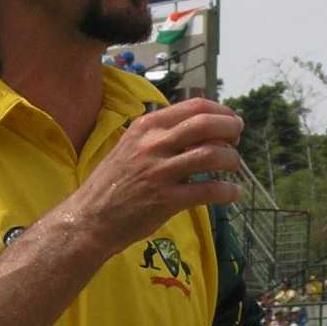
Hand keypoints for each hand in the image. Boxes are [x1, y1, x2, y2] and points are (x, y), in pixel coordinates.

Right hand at [63, 98, 242, 257]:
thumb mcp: (130, 147)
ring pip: (212, 155)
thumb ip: (159, 135)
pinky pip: (208, 190)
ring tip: (234, 167)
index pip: (194, 107)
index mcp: (146, 127)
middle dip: (231, 129)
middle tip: (237, 140)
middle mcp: (153, 144)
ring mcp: (159, 172)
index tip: (230, 123)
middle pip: (206, 124)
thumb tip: (198, 126)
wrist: (89, 218)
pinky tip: (233, 193)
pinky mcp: (166, 200)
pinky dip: (228, 191)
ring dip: (232, 160)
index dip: (221, 112)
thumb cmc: (112, 184)